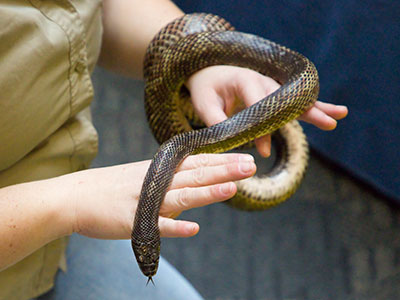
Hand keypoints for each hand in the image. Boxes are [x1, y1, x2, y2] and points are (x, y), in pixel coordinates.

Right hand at [62, 153, 255, 239]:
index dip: (222, 161)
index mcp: (161, 170)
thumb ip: (171, 179)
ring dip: (207, 192)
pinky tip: (193, 229)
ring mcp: (145, 201)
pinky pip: (156, 226)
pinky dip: (174, 227)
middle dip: (224, 170)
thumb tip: (197, 184)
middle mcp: (157, 182)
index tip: (246, 158)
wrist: (76, 195)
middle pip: (196, 175)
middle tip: (250, 166)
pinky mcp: (132, 221)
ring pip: (181, 196)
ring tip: (232, 188)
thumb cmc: (113, 186)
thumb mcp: (145, 175)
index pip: (198, 163)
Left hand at [186, 65, 347, 156]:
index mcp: (244, 79)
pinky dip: (314, 106)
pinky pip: (296, 101)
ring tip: (339, 116)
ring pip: (297, 99)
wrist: (210, 73)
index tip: (262, 151)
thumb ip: (216, 122)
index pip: (258, 106)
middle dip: (306, 111)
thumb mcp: (204, 104)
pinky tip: (335, 112)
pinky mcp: (275, 92)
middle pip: (287, 99)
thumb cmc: (206, 88)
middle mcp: (263, 79)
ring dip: (317, 108)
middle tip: (327, 123)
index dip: (262, 130)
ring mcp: (271, 85)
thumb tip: (229, 143)